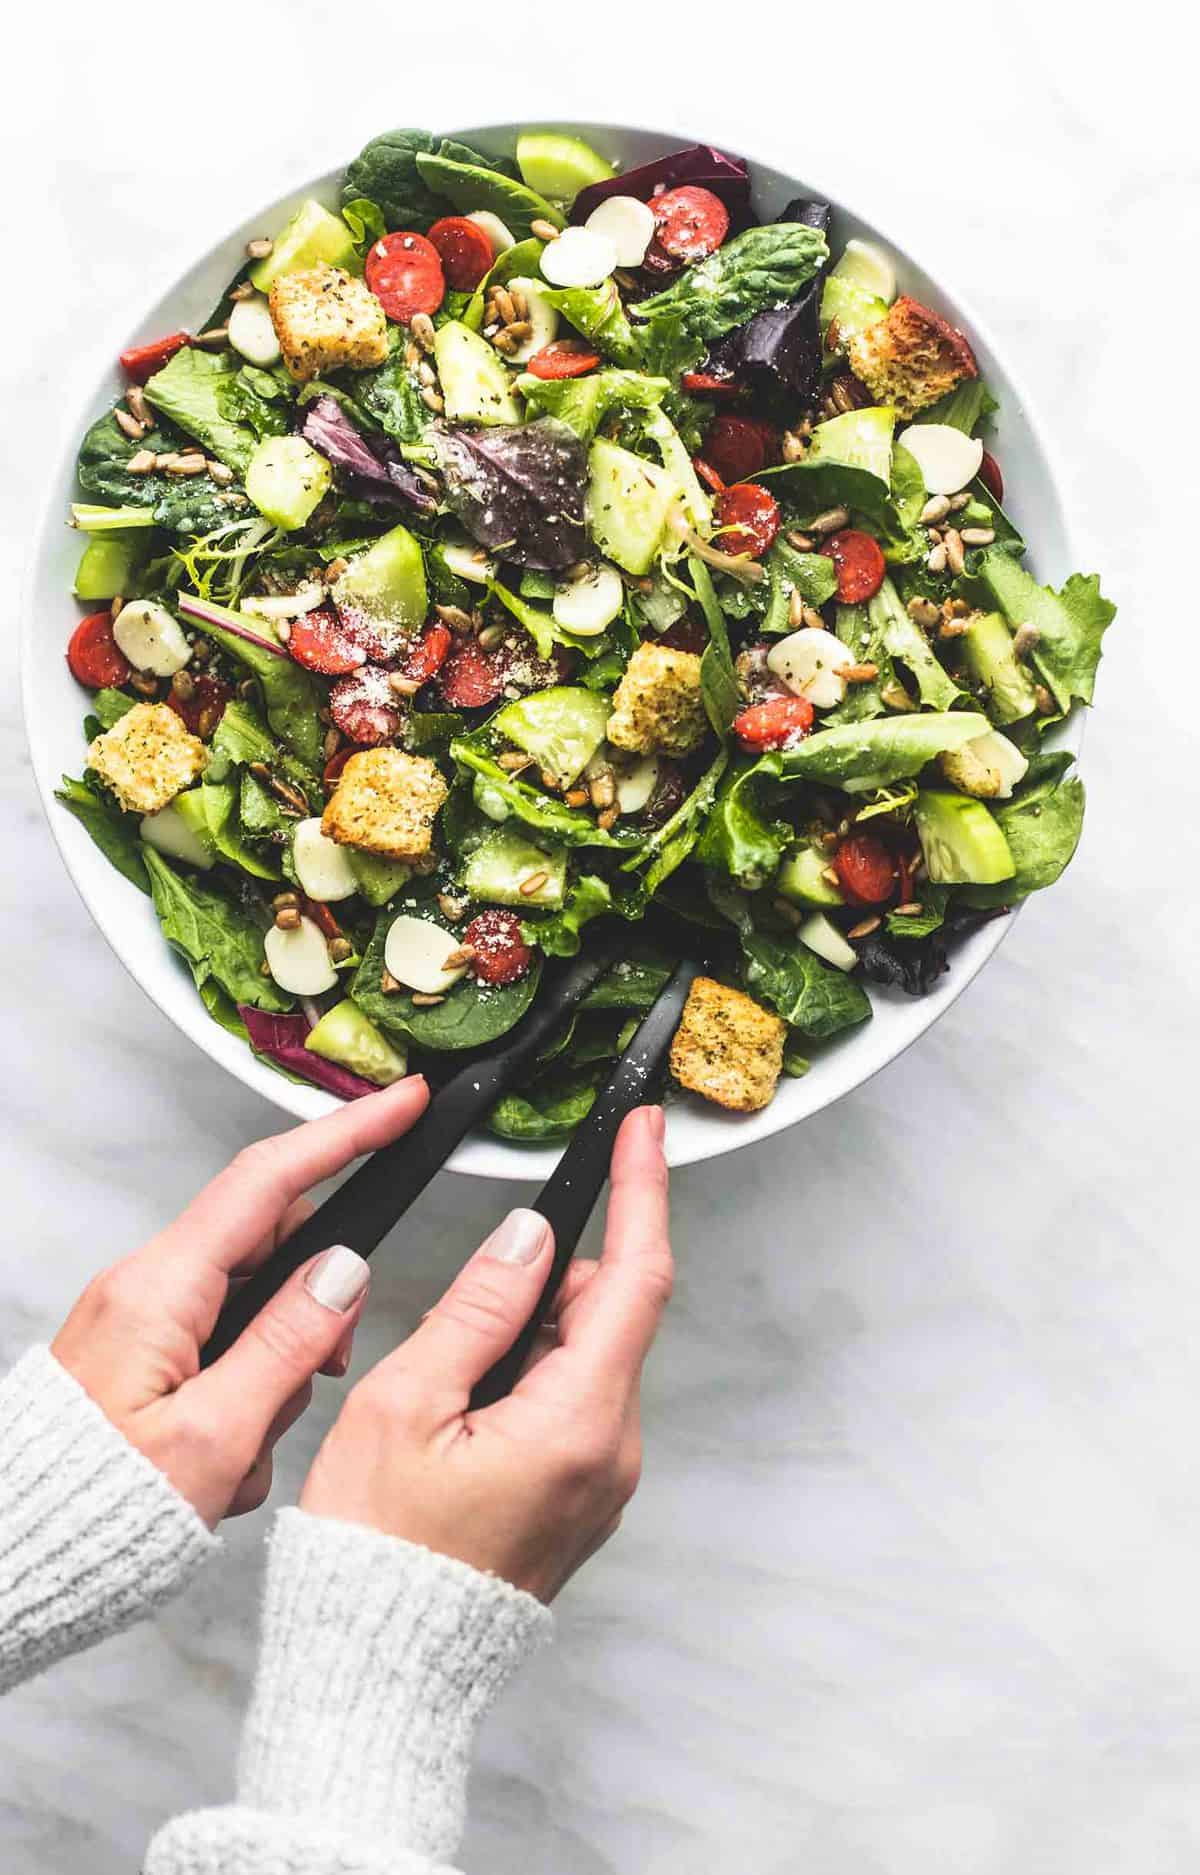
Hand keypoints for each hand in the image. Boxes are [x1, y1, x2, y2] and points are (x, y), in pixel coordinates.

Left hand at [51, 1076, 429, 1526]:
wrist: (19, 1563)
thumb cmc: (97, 1514)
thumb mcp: (214, 1437)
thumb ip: (289, 1345)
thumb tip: (345, 1271)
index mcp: (159, 1290)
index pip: (268, 1180)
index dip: (344, 1134)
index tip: (401, 1103)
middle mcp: (145, 1288)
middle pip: (272, 1245)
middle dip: (315, 1306)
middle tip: (331, 1370)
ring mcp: (141, 1319)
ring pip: (255, 1304)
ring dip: (277, 1372)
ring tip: (247, 1449)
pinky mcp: (141, 1354)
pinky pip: (224, 1346)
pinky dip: (246, 1397)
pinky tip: (226, 1458)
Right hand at [301, 1106, 671, 1600]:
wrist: (380, 1672)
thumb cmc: (377, 1555)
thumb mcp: (407, 1406)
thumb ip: (478, 1309)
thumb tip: (527, 1236)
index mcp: (579, 1422)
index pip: (636, 1277)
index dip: (642, 1191)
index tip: (642, 1129)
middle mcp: (612, 1451)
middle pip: (608, 1314)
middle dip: (547, 1280)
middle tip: (464, 1305)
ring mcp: (602, 1478)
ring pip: (585, 1357)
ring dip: (528, 1334)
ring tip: (445, 1387)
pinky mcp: (580, 1495)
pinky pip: (571, 1402)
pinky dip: (527, 1376)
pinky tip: (464, 1409)